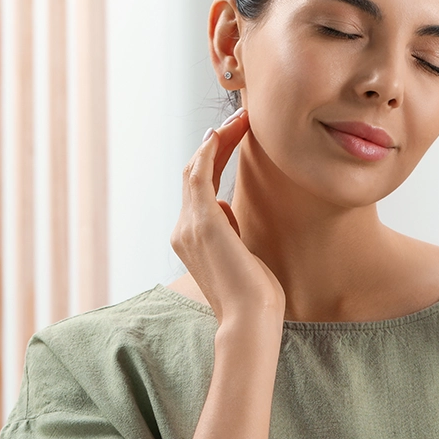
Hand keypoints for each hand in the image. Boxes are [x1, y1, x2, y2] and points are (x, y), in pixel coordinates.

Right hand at [171, 107, 284, 325]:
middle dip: (216, 143)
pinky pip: (199, 175)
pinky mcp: (202, 222)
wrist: (251, 319)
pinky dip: (210, 150)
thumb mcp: (240, 254)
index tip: (234, 137)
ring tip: (240, 119)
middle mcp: (183, 230)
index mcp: (191, 239)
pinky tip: (226, 133)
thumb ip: (229, 230)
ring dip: (217, 140)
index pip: (198, 188)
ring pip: (195, 169)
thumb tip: (226, 208)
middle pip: (194, 173)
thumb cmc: (255, 294)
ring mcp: (189, 226)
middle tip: (241, 119)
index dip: (213, 159)